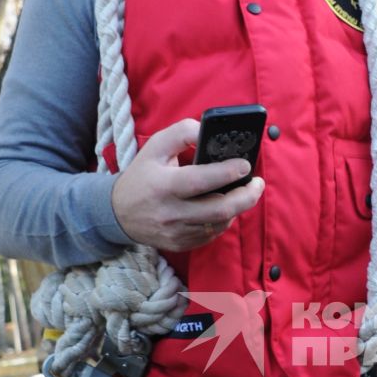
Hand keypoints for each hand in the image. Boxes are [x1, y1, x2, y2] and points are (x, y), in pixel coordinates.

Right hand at [110, 119, 264, 252]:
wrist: (118, 213)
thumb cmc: (142, 175)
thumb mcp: (156, 146)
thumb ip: (182, 132)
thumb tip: (207, 131)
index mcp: (164, 185)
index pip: (201, 181)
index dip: (227, 173)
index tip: (245, 165)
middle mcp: (171, 213)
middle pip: (220, 209)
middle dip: (246, 196)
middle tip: (257, 183)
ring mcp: (177, 232)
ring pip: (220, 224)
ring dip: (237, 207)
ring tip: (243, 192)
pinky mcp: (181, 245)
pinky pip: (212, 234)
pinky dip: (223, 220)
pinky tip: (224, 207)